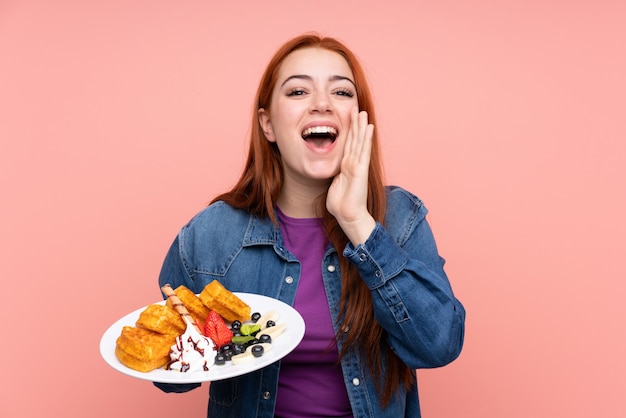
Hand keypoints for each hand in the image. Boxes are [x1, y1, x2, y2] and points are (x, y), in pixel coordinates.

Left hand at [327, 107, 376, 245]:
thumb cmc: (340, 204)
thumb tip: (328, 170)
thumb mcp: (333, 184)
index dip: (348, 131)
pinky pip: (363, 150)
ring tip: (362, 112)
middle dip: (355, 124)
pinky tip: (368, 127)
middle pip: (354, 139)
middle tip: (356, 108)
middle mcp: (353, 163)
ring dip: (360, 126)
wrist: (348, 215)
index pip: (348, 144)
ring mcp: (358, 165)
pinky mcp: (360, 169)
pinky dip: (366, 138)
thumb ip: (333, 174)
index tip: (347, 118)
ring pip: (359, 141)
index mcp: (346, 166)